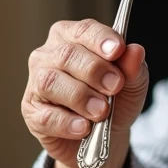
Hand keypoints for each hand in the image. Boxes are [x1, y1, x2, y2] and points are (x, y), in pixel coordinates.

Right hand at [22, 18, 147, 167]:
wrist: (106, 136)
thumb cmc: (115, 99)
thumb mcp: (132, 84)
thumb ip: (133, 68)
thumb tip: (135, 51)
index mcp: (72, 37)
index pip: (84, 30)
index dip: (100, 39)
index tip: (117, 51)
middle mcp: (48, 56)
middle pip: (67, 55)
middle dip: (94, 71)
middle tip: (114, 87)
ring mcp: (36, 84)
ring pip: (51, 83)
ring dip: (80, 97)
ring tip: (101, 111)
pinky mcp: (33, 113)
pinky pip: (46, 116)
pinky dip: (68, 123)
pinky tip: (84, 128)